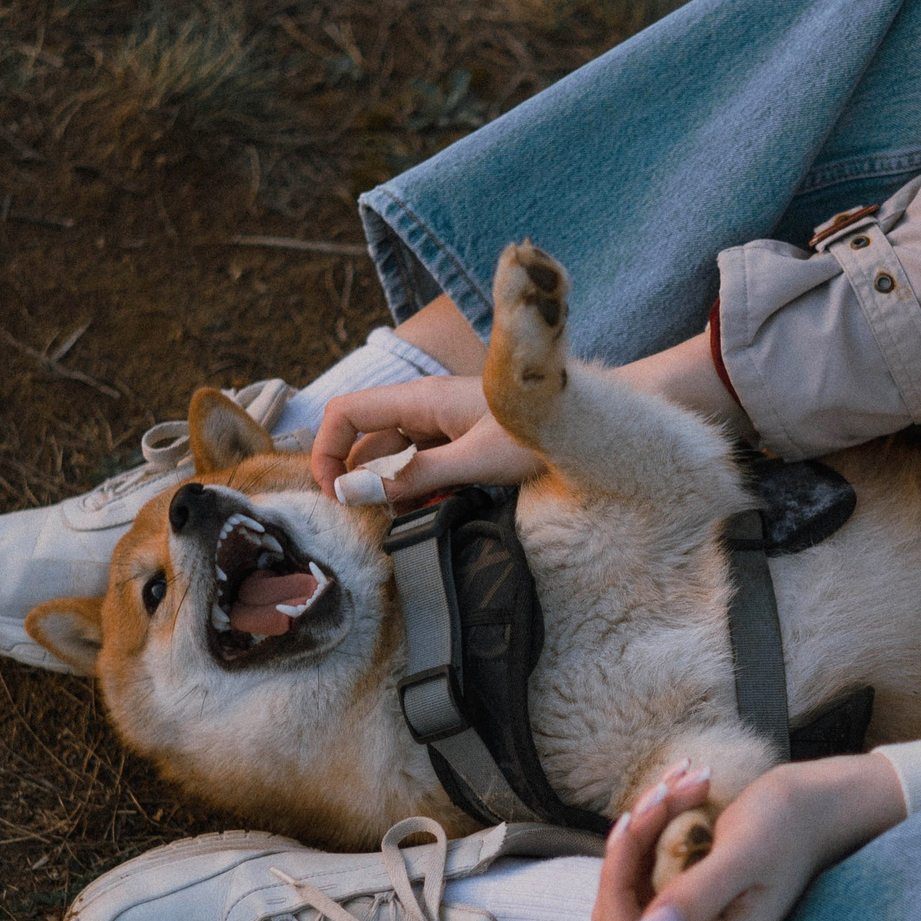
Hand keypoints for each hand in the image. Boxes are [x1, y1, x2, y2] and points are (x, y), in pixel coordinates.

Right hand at [309, 376, 544, 502]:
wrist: (591, 426)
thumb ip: (412, 477)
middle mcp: (426, 407)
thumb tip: (351, 491)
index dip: (328, 451)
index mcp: (421, 398)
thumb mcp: (473, 462)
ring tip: (419, 519)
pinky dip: (424, 490)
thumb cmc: (538, 436)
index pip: (346, 413)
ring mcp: (445, 424)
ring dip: (397, 492)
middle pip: (369, 442)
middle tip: (381, 521)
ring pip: (397, 458)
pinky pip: (425, 465)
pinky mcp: (462, 441)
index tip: (335, 496)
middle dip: (366, 482)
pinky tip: (441, 510)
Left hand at [594, 755, 907, 920]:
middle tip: (667, 791)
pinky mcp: (691, 902)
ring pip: (630, 880)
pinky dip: (657, 824)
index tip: (637, 820)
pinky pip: (646, 865)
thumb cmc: (792, 823)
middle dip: (633, 843)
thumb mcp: (745, 853)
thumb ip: (696, 897)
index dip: (616, 881)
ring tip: (685, 784)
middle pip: (620, 907)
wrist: (823, 805)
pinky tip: (687, 790)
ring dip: (647, 825)